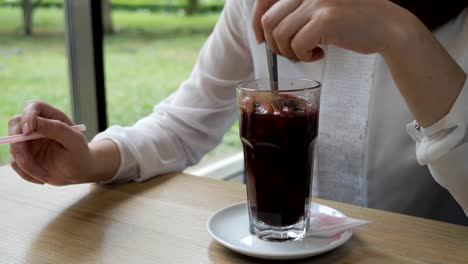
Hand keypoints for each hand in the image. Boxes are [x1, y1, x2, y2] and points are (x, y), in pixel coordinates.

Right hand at [8, 101, 116, 185]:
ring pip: (14, 147)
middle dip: (18, 144)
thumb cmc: (80, 154)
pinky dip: (27, 173)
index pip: (33, 107)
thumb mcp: (75, 141)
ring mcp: (27, 140)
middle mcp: (36, 126)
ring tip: (46, 176)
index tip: (29, 130)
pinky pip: (15, 162)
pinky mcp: (23, 154)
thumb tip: (36, 123)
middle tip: (27, 162)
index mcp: (52, 116)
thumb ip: (58, 129)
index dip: (28, 116)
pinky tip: (43, 178)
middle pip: (15, 124)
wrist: (78, 172)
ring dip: (27, 165)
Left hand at [252, 0, 417, 61]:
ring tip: (307, 53)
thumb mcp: (320, 9)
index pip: (264, 0)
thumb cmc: (352, 21)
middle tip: (291, 52)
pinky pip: (297, 44)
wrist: (387, 26)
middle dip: (274, 44)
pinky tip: (319, 54)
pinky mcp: (325, 19)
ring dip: (290, 52)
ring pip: (280, 35)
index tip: (261, 39)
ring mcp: (317, 2)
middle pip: (268, 21)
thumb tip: (264, 30)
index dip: (256, 22)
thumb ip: (296, 12)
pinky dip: (304, 55)